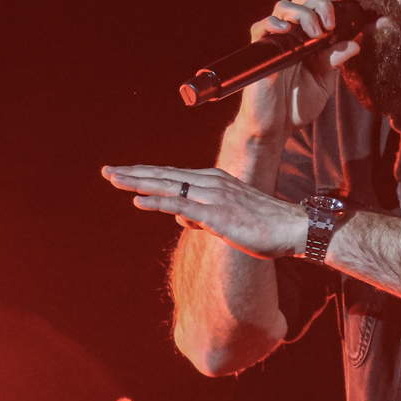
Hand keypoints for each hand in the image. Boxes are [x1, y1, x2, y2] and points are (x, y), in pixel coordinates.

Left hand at [102, 165, 306, 258]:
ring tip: (114, 180)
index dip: (146, 173)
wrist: (293, 229)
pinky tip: (138, 201)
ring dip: (139, 183)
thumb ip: (202, 214)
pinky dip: (157, 202)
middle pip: (165, 175)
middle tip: (107, 171)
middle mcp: (211, 183)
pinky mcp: (217, 214)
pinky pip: (181, 206)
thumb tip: (179, 216)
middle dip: (134, 173)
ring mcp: (214, 197)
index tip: (123, 172)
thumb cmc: (264, 225)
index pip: (172, 175)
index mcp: (214, 181)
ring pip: (168, 186)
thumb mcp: (227, 218)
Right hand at [236, 0, 362, 140]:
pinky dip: (274, 23)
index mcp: (309, 37)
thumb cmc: (297, 104)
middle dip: (320, 2)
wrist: (276, 127)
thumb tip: (355, 43)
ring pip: (283, 6)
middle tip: (330, 23)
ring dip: (303, 12)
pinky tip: (286, 29)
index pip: (317, 3)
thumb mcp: (324, 82)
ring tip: (316, 33)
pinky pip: (261, 27)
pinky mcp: (260, 52)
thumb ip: (335, 61)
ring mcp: (275, 40)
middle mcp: (292, 34)